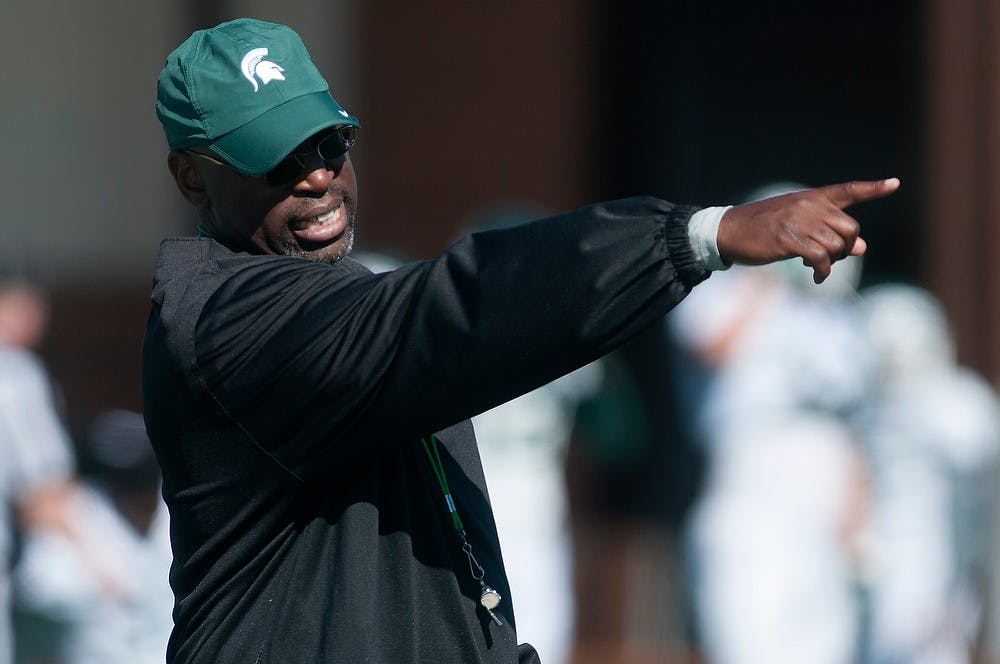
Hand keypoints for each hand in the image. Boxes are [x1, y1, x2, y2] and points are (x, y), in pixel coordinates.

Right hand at [716, 178, 899, 282]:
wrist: (729, 230)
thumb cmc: (762, 229)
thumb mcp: (795, 227)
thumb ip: (828, 233)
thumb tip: (862, 248)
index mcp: (811, 197)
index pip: (848, 190)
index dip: (873, 188)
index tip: (895, 184)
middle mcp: (809, 205)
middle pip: (850, 228)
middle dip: (847, 247)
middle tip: (832, 257)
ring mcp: (799, 221)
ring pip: (836, 246)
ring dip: (832, 263)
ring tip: (816, 268)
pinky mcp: (789, 239)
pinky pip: (820, 259)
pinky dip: (822, 272)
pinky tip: (816, 277)